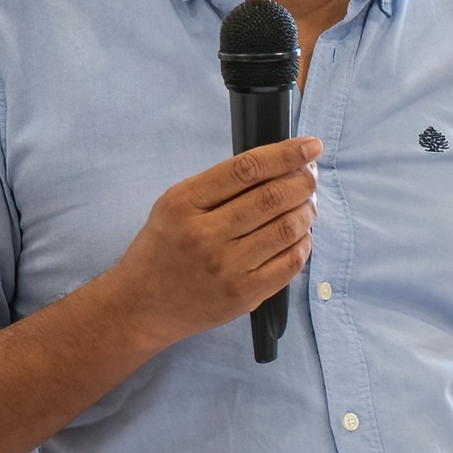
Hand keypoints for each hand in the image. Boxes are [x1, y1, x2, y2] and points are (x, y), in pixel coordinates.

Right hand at [108, 137, 320, 353]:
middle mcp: (205, 235)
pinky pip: (290, 263)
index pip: (247, 169)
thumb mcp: (174, 205)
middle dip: (303, 181)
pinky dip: (304, 243)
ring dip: (307, 211)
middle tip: (311, 175)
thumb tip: (278, 164)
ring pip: (287, 229)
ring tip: (307, 204)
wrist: (141, 306)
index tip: (310, 146)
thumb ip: (217, 185)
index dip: (286, 153)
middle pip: (273, 197)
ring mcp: (226, 268)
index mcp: (184, 204)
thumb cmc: (162, 250)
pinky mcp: (243, 295)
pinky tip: (301, 235)